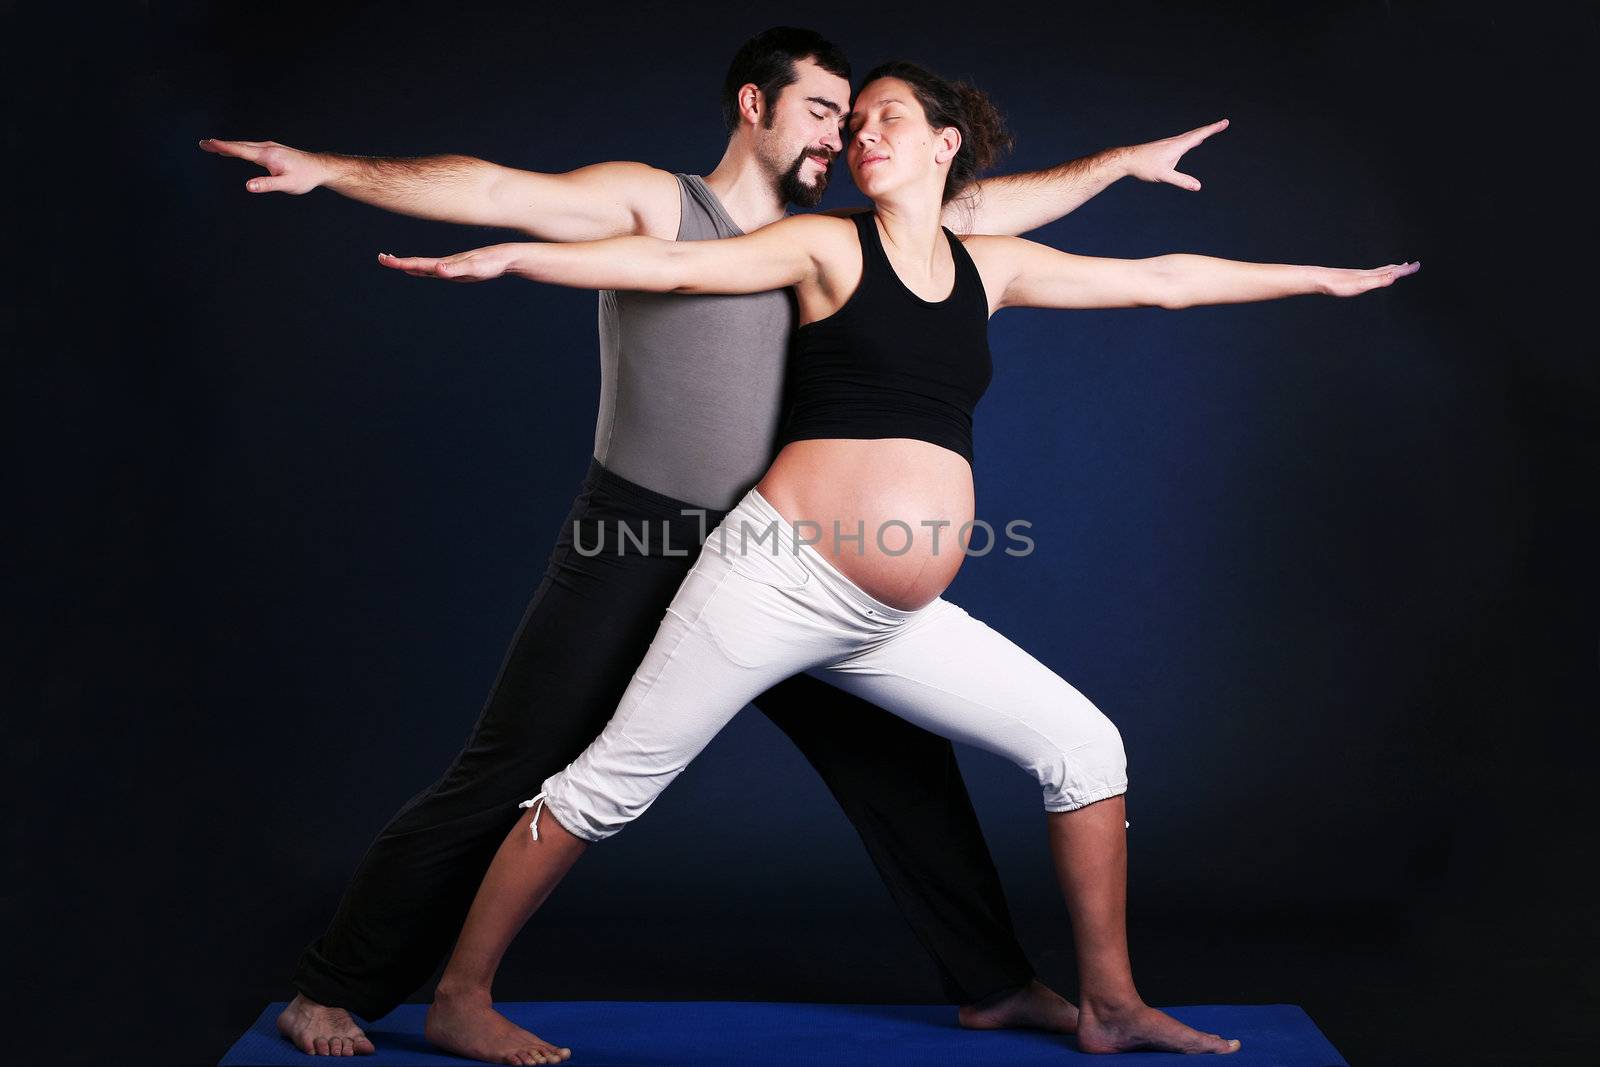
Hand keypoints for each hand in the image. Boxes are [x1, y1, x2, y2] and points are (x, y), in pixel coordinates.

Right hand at [198, 138, 330, 193]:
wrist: (319, 168)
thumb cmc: (305, 177)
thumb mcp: (286, 185)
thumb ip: (267, 185)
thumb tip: (249, 186)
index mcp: (267, 155)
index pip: (240, 150)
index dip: (223, 147)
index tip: (209, 143)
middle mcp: (267, 148)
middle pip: (239, 145)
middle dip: (220, 145)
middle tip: (203, 144)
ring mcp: (270, 147)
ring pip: (245, 145)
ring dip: (228, 145)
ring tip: (213, 145)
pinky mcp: (273, 150)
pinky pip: (251, 147)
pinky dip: (239, 147)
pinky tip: (235, 149)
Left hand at [376, 245, 523, 281]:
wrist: (509, 261)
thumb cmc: (493, 263)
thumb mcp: (474, 266)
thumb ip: (456, 269)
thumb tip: (437, 270)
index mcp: (446, 268)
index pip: (418, 265)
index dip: (400, 263)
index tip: (384, 259)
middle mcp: (446, 269)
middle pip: (418, 267)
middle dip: (400, 263)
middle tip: (382, 258)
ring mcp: (453, 267)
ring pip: (426, 267)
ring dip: (411, 264)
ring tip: (396, 261)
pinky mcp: (459, 264)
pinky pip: (437, 265)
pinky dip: (425, 264)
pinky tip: (427, 265)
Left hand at [1120, 119, 1228, 190]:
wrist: (1127, 159)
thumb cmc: (1144, 166)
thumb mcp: (1164, 175)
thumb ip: (1181, 181)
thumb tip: (1198, 186)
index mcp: (1178, 146)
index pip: (1199, 135)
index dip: (1213, 129)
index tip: (1225, 122)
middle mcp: (1175, 142)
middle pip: (1196, 133)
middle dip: (1211, 128)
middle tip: (1224, 123)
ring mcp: (1169, 143)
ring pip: (1189, 136)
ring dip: (1202, 132)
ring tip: (1210, 131)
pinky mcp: (1164, 147)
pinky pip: (1183, 140)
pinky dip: (1192, 138)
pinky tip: (1191, 141)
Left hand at [1316, 261, 1421, 295]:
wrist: (1320, 280)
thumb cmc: (1339, 285)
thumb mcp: (1362, 285)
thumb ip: (1378, 281)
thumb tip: (1395, 276)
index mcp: (1372, 275)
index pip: (1393, 271)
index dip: (1406, 270)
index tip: (1418, 265)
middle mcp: (1367, 273)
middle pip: (1388, 269)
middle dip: (1401, 268)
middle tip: (1412, 265)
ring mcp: (1359, 275)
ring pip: (1379, 271)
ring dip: (1390, 269)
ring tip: (1396, 268)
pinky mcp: (1352, 279)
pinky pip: (1369, 275)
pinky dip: (1377, 274)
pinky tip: (1372, 276)